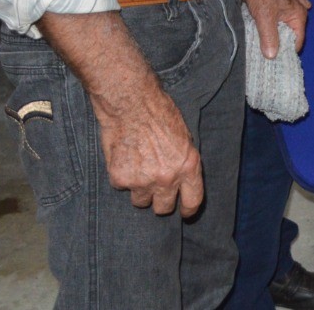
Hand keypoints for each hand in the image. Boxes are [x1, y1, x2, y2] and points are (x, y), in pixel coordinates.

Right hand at [37, 10, 206, 216]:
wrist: (131, 101)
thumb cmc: (159, 112)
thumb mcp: (184, 136)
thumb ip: (183, 162)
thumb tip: (182, 181)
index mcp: (188, 166)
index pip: (193, 201)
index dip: (188, 209)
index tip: (183, 212)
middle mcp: (167, 178)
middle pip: (163, 208)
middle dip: (160, 200)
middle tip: (154, 185)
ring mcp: (142, 181)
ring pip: (140, 201)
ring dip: (139, 189)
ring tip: (137, 166)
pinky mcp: (120, 178)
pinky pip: (122, 187)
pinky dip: (122, 176)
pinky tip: (124, 156)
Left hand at [241, 0, 310, 56]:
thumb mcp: (264, 16)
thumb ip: (269, 37)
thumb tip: (272, 57)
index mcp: (298, 15)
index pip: (297, 41)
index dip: (286, 52)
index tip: (273, 62)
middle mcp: (296, 8)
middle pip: (290, 32)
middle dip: (279, 41)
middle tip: (265, 53)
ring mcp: (288, 0)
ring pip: (284, 22)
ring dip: (274, 30)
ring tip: (263, 41)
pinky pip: (282, 9)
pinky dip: (278, 17)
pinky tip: (278, 19)